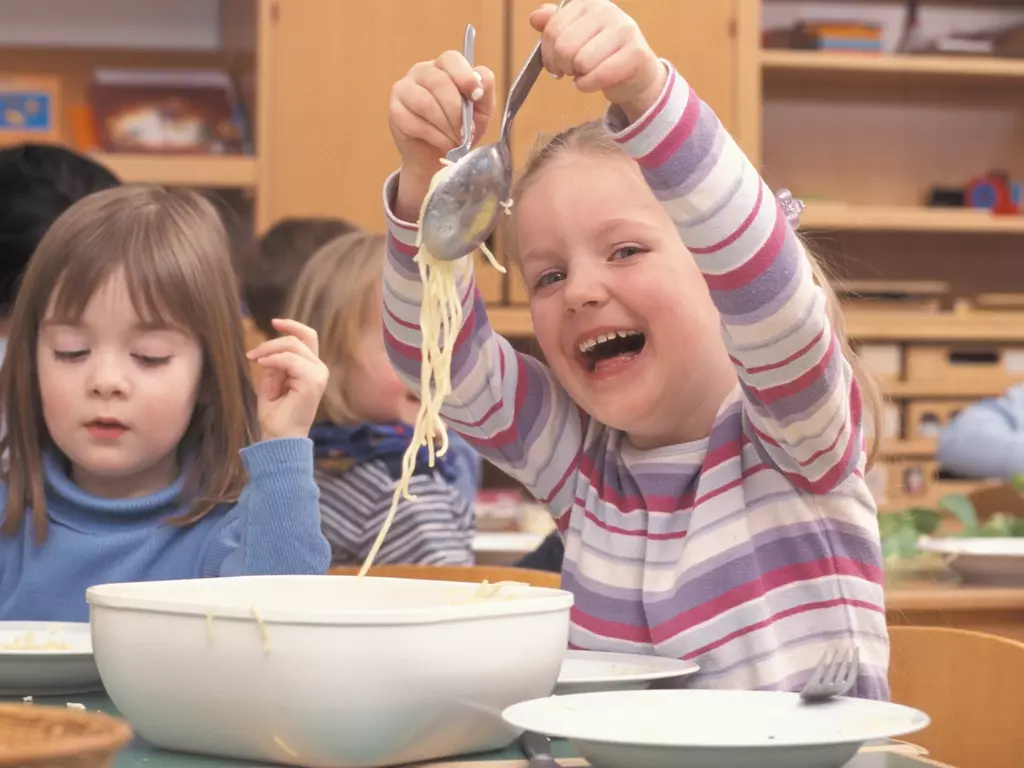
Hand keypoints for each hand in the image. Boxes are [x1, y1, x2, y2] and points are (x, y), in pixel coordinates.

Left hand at [247, 319, 328, 441]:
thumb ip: (274, 364)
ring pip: (294, 346)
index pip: (308, 337)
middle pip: (299, 339)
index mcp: (312, 369)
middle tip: (251, 354)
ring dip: (270, 350)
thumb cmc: (275, 416)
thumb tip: (269, 350)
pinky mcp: (313, 382)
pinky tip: (261, 365)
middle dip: (272, 341)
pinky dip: (274, 359)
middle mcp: (320, 370)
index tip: (273, 322)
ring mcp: (319, 375)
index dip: (292, 326)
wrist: (279, 439)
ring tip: (254, 360)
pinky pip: (291, 360)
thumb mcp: (271, 383)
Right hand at [389, 51, 495, 219]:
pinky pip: (414, 121)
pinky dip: (434, 137)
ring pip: (425, 102)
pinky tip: (443, 144)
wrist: (437, 157)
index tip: (476, 96)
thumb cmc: (460, 129)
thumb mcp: (481, 111)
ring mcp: (404, 89)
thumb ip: (485, 91)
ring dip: (446, 126)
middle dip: (456, 112)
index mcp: (444, 67)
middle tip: (466, 132)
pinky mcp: (395, 111)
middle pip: (438, 82)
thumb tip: (479, 82)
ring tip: (456, 141)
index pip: (451, 59)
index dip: (464, 76)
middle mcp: (421, 72)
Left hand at [530, 0, 665, 120]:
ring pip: (581, 62)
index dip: (548, 54)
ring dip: (579, 76)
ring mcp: (624, 29)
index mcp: (587, 3)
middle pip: (565, 47)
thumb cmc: (601, 55)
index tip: (556, 63)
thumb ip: (554, 26)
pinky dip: (589, 85)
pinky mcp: (636, 53)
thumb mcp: (575, 37)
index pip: (552, 29)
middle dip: (564, 66)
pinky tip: (593, 82)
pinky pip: (599, 76)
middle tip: (573, 70)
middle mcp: (607, 10)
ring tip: (587, 73)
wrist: (636, 73)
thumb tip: (535, 18)